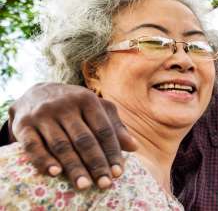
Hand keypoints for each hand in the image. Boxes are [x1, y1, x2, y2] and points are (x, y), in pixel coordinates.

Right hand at [9, 82, 138, 189]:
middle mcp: (65, 105)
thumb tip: (134, 147)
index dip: (112, 152)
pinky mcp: (23, 125)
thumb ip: (114, 126)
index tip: (118, 173)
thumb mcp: (95, 108)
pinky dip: (44, 160)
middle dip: (96, 163)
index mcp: (87, 99)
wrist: (34, 92)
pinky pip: (33, 146)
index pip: (103, 130)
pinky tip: (55, 173)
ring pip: (61, 145)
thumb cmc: (73, 105)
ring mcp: (43, 115)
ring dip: (74, 167)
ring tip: (85, 185)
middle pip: (84, 139)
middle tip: (105, 183)